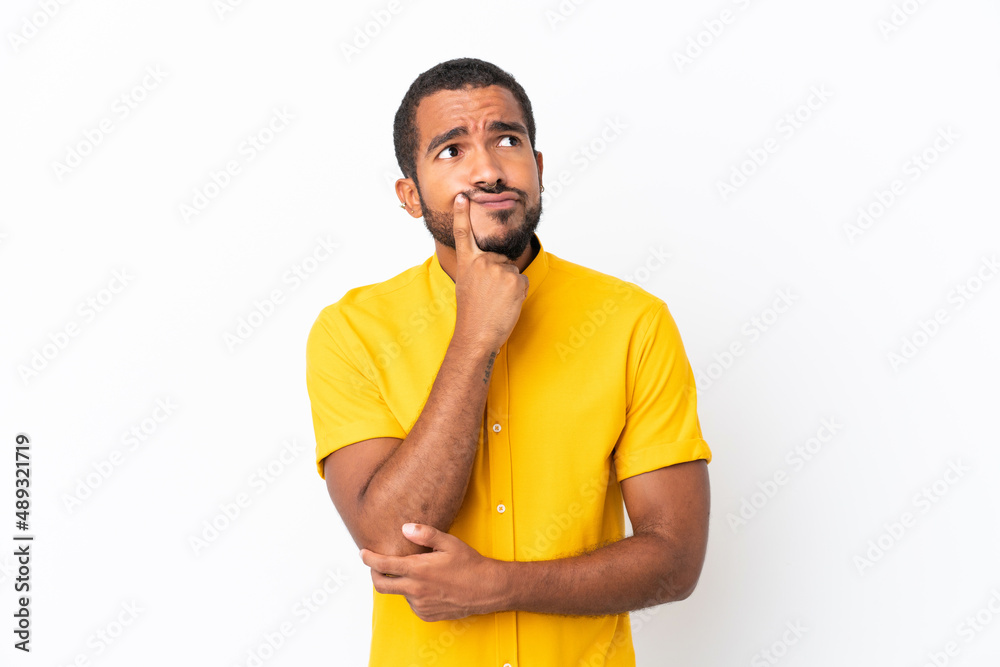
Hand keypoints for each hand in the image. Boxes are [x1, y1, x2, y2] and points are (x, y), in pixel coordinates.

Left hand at [359, 523, 507, 621]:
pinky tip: (428, 585)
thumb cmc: (470, 564)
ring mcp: (420, 604)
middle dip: (374, 574)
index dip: (369, 558)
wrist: (487, 589)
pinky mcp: (427, 614)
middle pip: (381, 585)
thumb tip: (405, 528)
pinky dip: (414, 593)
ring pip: (400, 593)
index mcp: (418, 570)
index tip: (363, 553)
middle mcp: (416, 589)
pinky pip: (412, 603)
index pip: (383, 565)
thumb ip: (425, 534)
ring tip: (417, 572)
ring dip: (401, 583)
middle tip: (376, 565)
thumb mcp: (449, 542)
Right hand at [451, 193, 528, 353]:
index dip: (462, 214)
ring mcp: (499, 269)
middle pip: (500, 260)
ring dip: (509, 287)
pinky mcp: (515, 280)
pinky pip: (522, 281)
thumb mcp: (467, 285)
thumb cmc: (472, 314)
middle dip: (500, 276)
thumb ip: (478, 269)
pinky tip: (506, 304)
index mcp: (467, 263)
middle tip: (489, 296)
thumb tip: (495, 264)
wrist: (477, 334)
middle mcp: (482, 262)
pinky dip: (518, 294)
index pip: (463, 233)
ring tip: (496, 302)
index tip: (463, 197)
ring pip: (512, 272)